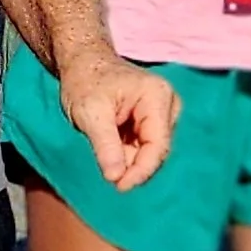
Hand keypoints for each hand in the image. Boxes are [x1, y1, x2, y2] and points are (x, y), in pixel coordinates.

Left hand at [58, 53, 178, 192]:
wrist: (83, 63)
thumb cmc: (85, 81)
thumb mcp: (89, 113)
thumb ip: (105, 146)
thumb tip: (116, 178)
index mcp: (157, 96)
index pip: (158, 146)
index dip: (141, 171)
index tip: (119, 186)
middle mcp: (168, 103)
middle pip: (156, 151)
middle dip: (131, 164)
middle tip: (103, 165)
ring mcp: (163, 112)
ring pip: (149, 152)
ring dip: (126, 157)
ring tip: (102, 139)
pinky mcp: (155, 120)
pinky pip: (144, 147)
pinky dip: (125, 151)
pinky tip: (109, 138)